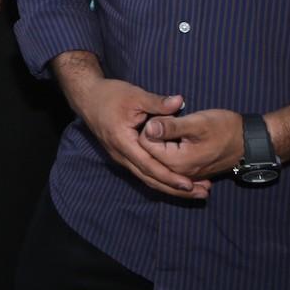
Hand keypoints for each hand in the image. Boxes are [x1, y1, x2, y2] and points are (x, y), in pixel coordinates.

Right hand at [68, 78, 205, 198]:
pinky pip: (143, 173)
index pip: (149, 166)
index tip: (189, 184)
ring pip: (146, 178)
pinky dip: (160, 179)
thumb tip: (180, 101)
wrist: (88, 97)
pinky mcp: (123, 156)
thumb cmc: (111, 95)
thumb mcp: (135, 95)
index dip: (170, 177)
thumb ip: (157, 102)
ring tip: (194, 191)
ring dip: (169, 187)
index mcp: (124, 142)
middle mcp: (121, 156)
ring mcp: (121, 158)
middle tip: (201, 194)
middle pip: (150, 179)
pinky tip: (175, 181)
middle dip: (175, 189)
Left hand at [139, 109, 243, 181]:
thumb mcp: (198, 123)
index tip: (166, 117)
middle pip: (149, 152)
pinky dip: (167, 151)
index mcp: (176, 162)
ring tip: (176, 129)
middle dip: (154, 136)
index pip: (145, 143)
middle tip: (171, 121)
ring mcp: (184, 174)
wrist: (248, 142)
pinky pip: (169, 164)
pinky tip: (174, 140)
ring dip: (160, 143)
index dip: (151, 126)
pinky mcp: (189, 172)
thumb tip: (148, 127)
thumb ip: (172, 127)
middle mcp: (178, 173)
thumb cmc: (225, 128)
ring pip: (158, 158)